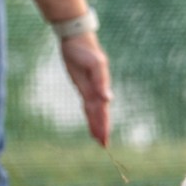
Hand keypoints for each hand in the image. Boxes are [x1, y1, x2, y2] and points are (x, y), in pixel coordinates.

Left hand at [60, 32, 111, 146]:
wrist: (77, 40)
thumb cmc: (86, 50)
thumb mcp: (94, 64)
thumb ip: (101, 81)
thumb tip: (109, 99)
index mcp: (102, 87)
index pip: (103, 110)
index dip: (104, 124)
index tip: (105, 139)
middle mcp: (98, 91)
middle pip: (101, 114)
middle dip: (103, 129)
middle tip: (104, 145)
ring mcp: (92, 90)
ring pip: (95, 112)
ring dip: (97, 125)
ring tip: (100, 140)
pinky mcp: (84, 87)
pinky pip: (88, 106)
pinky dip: (91, 116)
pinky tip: (92, 124)